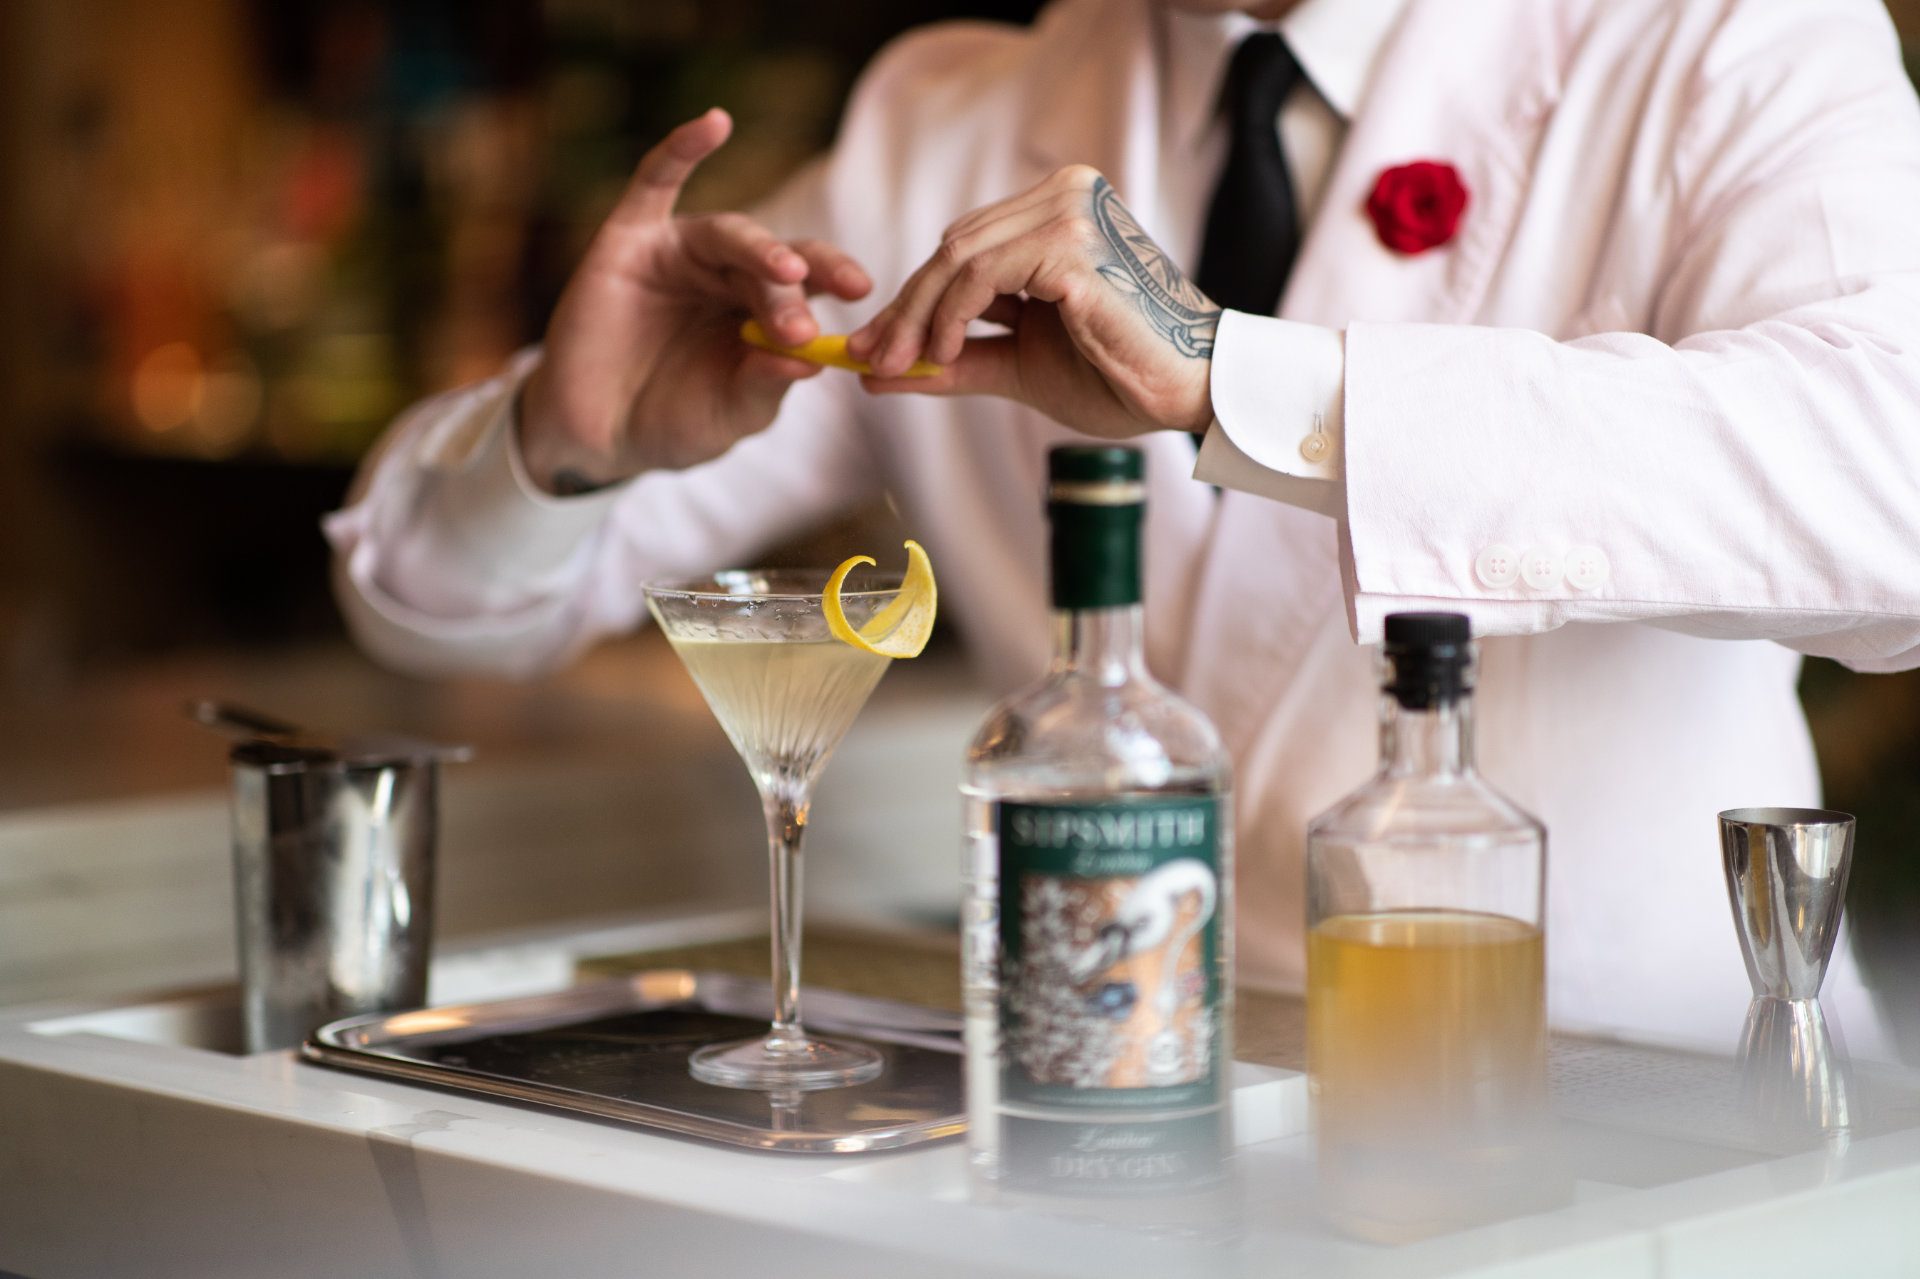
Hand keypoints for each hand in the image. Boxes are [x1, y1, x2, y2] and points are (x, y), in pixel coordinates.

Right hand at [518, 109, 872, 491]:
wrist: (600, 436)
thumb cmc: (676, 421)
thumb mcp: (731, 412)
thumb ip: (765, 386)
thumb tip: (809, 361)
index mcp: (764, 308)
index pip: (811, 282)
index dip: (837, 276)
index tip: (864, 289)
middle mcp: (729, 273)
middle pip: (773, 261)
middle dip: (791, 291)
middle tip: (800, 326)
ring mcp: (681, 252)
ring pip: (728, 233)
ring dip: (759, 251)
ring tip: (787, 273)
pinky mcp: (630, 238)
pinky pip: (655, 182)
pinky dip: (682, 149)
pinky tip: (714, 124)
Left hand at [847, 166, 1217, 437]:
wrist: (1187, 392)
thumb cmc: (1119, 374)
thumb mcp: (1019, 364)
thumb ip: (957, 359)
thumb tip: (877, 372)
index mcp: (1057, 209)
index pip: (963, 247)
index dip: (912, 300)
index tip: (873, 349)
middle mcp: (1064, 194)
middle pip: (952, 247)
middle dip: (905, 309)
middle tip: (871, 361)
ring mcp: (1070, 212)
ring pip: (957, 258)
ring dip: (919, 317)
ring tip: (902, 367)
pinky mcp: (1071, 244)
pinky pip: (982, 276)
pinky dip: (951, 316)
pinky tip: (942, 354)